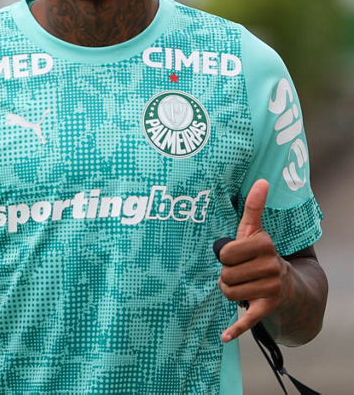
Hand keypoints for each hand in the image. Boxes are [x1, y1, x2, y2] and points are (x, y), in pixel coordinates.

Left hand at [218, 179, 290, 341]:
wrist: (292, 286)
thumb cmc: (262, 255)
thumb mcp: (256, 230)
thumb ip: (254, 207)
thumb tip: (260, 180)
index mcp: (264, 245)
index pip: (225, 253)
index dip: (224, 256)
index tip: (234, 256)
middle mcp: (271, 266)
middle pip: (225, 274)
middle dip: (226, 276)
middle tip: (238, 274)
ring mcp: (271, 288)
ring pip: (229, 293)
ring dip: (229, 292)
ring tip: (242, 286)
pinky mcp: (268, 308)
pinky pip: (249, 319)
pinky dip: (236, 328)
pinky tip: (223, 336)